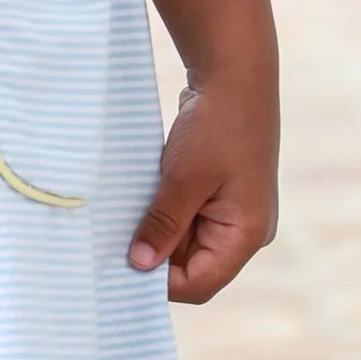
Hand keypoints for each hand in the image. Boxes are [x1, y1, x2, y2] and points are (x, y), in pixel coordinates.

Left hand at [128, 70, 275, 304]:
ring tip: (125, 218)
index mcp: (246, 234)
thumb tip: (139, 265)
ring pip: (185, 243)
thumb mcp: (184, 178)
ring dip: (155, 233)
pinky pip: (185, 219)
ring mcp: (231, 213)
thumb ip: (163, 225)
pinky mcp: (217, 195)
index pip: (199, 285)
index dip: (159, 284)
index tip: (120, 266)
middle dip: (155, 257)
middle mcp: (244, 231)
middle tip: (114, 243)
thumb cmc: (218, 126)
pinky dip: (162, 215)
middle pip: (192, 267)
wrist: (235, 74)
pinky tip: (138, 202)